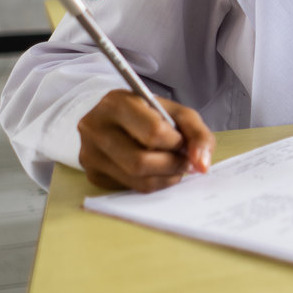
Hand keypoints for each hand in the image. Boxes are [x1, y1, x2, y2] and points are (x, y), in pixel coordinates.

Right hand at [78, 90, 213, 192]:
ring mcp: (90, 154)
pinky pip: (130, 188)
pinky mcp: (92, 174)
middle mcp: (95, 128)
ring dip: (166, 177)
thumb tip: (202, 166)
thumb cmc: (148, 113)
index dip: (176, 143)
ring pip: (137, 180)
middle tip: (184, 160)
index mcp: (116, 103)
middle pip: (141, 162)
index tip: (182, 141)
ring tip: (173, 165)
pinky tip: (156, 171)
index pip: (154, 133)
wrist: (113, 118)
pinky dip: (153, 183)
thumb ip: (197, 133)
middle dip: (172, 165)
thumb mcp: (175, 112)